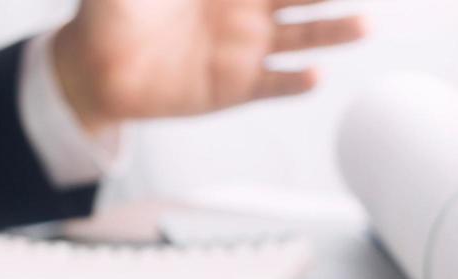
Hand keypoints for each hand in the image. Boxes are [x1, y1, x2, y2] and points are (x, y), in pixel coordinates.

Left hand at [47, 0, 367, 125]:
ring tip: (363, 26)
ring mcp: (247, 50)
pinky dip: (296, 83)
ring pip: (303, 39)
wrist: (94, 69)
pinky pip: (276, 85)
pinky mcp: (238, 88)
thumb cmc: (109, 11)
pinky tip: (314, 76)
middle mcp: (247, 12)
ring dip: (334, 31)